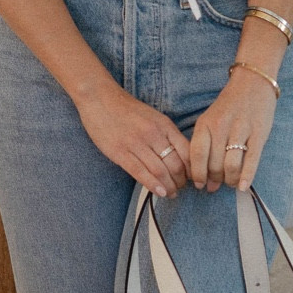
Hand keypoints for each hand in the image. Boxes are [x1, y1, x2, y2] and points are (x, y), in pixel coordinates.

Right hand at [75, 80, 191, 198]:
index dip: (192, 168)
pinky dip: (153, 185)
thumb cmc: (128, 110)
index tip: (192, 177)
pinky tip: (160, 192)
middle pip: (175, 164)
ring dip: (169, 186)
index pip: (186, 151)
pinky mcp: (120, 152)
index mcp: (164, 125)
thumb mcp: (154, 117)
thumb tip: (181, 157)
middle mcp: (153, 134)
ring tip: (171, 193)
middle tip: (181, 188)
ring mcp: (136, 143)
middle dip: (181, 181)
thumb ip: (167, 135)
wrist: (100, 99)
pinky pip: (140, 172)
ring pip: (159, 171)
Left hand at [189, 67, 276, 193]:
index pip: (197, 155)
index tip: (200, 184)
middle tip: (217, 184)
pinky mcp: (259, 134)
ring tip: (230, 183)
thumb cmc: (229, 106)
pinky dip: (246, 177)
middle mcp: (221, 127)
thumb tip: (205, 179)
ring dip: (229, 180)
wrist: (252, 83)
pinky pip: (251, 160)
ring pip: (231, 165)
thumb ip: (205, 145)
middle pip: (214, 164)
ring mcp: (241, 130)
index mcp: (205, 123)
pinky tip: (242, 187)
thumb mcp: (210, 119)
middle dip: (215, 180)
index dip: (197, 174)